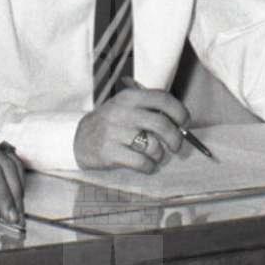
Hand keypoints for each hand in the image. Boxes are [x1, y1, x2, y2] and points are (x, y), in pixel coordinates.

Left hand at [0, 131, 25, 229]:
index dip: (4, 195)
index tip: (10, 218)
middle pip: (5, 163)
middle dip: (15, 192)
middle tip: (17, 217)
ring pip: (10, 159)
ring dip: (17, 184)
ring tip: (16, 209)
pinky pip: (5, 158)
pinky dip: (12, 177)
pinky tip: (12, 195)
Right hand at [74, 87, 188, 171]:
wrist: (79, 138)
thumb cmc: (112, 123)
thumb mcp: (126, 107)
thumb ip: (151, 109)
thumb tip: (181, 123)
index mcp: (130, 97)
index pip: (163, 99)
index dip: (179, 112)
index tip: (185, 123)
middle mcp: (122, 112)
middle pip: (162, 124)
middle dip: (175, 139)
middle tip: (176, 146)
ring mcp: (114, 132)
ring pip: (153, 146)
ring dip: (160, 155)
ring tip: (155, 156)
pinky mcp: (109, 152)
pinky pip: (141, 162)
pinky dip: (149, 167)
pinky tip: (146, 165)